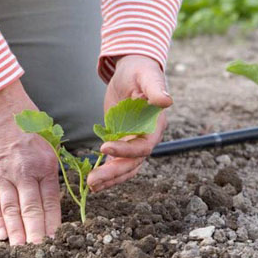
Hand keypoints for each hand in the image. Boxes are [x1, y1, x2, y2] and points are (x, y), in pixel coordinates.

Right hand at [0, 80, 60, 244]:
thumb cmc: (25, 120)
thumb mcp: (48, 141)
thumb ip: (49, 168)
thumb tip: (52, 192)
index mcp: (45, 164)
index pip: (51, 201)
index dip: (52, 223)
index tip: (54, 239)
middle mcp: (25, 172)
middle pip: (31, 210)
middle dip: (35, 234)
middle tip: (38, 253)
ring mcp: (4, 174)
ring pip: (11, 210)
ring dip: (16, 232)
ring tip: (20, 249)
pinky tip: (3, 233)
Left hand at [87, 55, 171, 191]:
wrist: (132, 71)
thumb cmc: (141, 70)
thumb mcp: (147, 75)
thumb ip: (155, 88)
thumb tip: (166, 100)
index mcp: (155, 125)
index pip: (143, 146)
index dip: (126, 150)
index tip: (104, 147)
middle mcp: (147, 138)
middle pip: (132, 163)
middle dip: (113, 173)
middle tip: (93, 181)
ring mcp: (134, 142)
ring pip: (125, 168)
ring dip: (109, 179)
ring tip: (91, 187)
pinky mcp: (122, 142)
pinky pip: (116, 162)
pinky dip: (106, 172)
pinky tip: (93, 181)